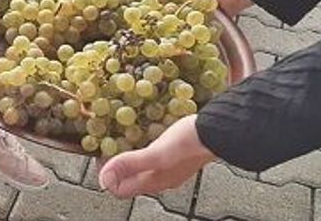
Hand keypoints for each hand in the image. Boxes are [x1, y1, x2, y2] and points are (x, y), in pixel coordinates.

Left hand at [99, 115, 215, 197]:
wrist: (220, 130)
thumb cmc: (191, 141)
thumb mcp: (157, 153)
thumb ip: (131, 165)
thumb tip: (104, 178)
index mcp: (154, 182)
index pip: (120, 190)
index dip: (106, 176)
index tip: (99, 154)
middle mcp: (161, 179)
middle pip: (129, 180)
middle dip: (114, 165)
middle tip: (107, 143)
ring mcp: (170, 168)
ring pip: (141, 168)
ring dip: (127, 156)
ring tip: (120, 137)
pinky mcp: (177, 156)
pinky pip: (153, 157)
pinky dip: (142, 147)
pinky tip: (143, 132)